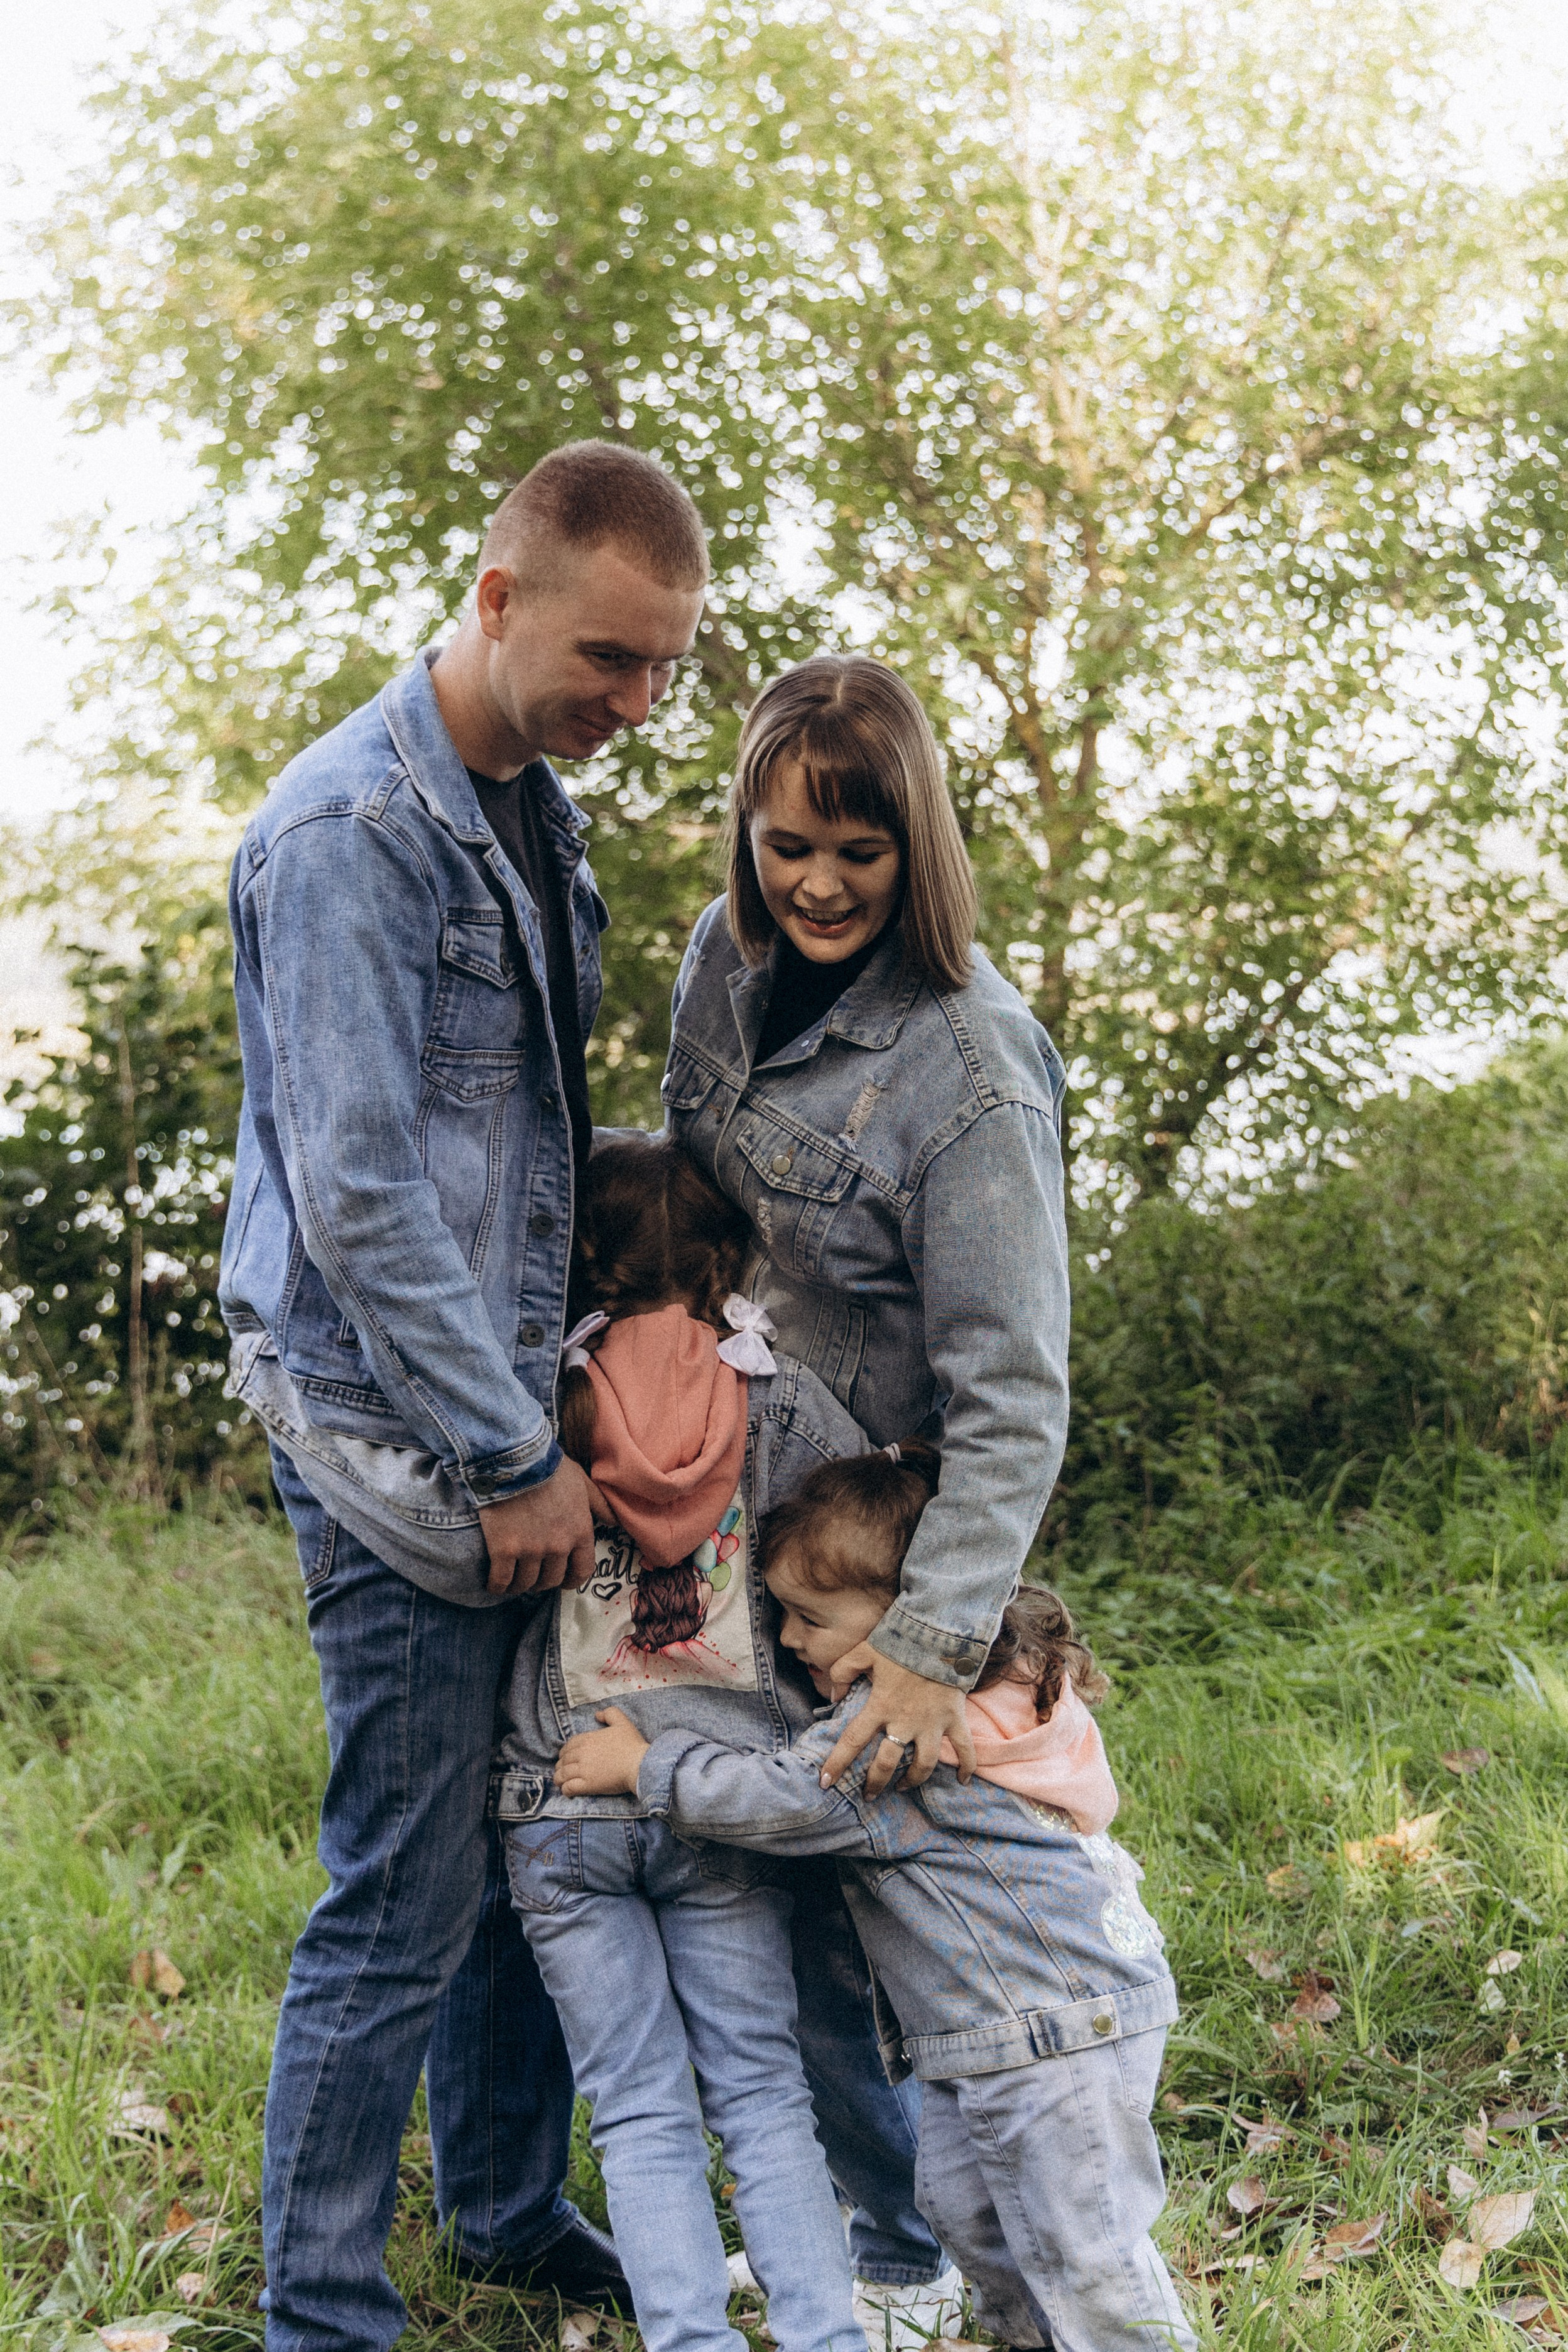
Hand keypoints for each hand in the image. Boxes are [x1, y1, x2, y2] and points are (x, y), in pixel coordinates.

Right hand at [479, 1456, 600, 1595]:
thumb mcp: (582, 1482)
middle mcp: (559, 1546)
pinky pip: (501, 1580)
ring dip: (519, 1585)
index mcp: (580, 1532)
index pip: (582, 1571)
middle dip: (543, 1582)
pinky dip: (497, 1586)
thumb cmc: (550, 1467)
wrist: (515, 1458)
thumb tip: (615, 1523)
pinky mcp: (504, 1550)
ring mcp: (531, 1550)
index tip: (562, 1582)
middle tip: (533, 1576)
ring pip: (526, 1583)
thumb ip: (599, 1505)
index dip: (571, 1581)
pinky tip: (493, 1584)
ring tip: (512, 1580)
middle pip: (552, 1580)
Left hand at [556, 1706, 649, 1796]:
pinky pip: (569, 1787)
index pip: (569, 1745)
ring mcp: (583, 1770)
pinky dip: (565, 1789)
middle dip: (561, 1765)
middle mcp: (582, 1753)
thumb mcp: (623, 1722)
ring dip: (559, 1778)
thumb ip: (610, 1714)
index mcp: (588, 1739)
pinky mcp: (587, 1785)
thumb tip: (597, 1715)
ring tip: (560, 1782)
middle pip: (563, 1760)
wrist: (639, 1765)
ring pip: (562, 1774)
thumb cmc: (632, 1745)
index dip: (565, 1752)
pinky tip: (567, 1790)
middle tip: (563, 1770)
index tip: (567, 1757)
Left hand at [820, 1649, 976, 1795]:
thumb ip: (842, 1672)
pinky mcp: (955, 1719)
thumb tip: (832, 1696)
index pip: (853, 1741)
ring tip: (902, 1786)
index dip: (837, 1763)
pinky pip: (964, 1750)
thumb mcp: (863, 1651)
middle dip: (875, 1783)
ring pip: (923, 1765)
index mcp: (880, 1705)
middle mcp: (905, 1721)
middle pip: (887, 1763)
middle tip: (868, 1795)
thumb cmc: (901, 1642)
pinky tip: (962, 1781)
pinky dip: (967, 1767)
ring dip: (912, 1781)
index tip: (826, 1782)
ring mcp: (932, 1723)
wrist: (941, 1632)